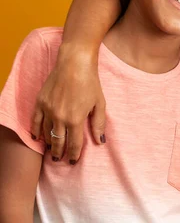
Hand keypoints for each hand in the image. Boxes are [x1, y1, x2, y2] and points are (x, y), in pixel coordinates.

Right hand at [31, 43, 105, 163]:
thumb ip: (99, 123)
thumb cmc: (90, 82)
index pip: (73, 143)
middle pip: (58, 141)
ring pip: (46, 133)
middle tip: (60, 159)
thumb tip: (100, 141)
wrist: (74, 63)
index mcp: (76, 119)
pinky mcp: (40, 102)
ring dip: (48, 143)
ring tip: (51, 150)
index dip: (73, 154)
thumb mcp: (100, 103)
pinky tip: (37, 137)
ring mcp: (48, 110)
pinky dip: (35, 131)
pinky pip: (34, 121)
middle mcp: (60, 117)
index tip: (73, 161)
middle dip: (59, 153)